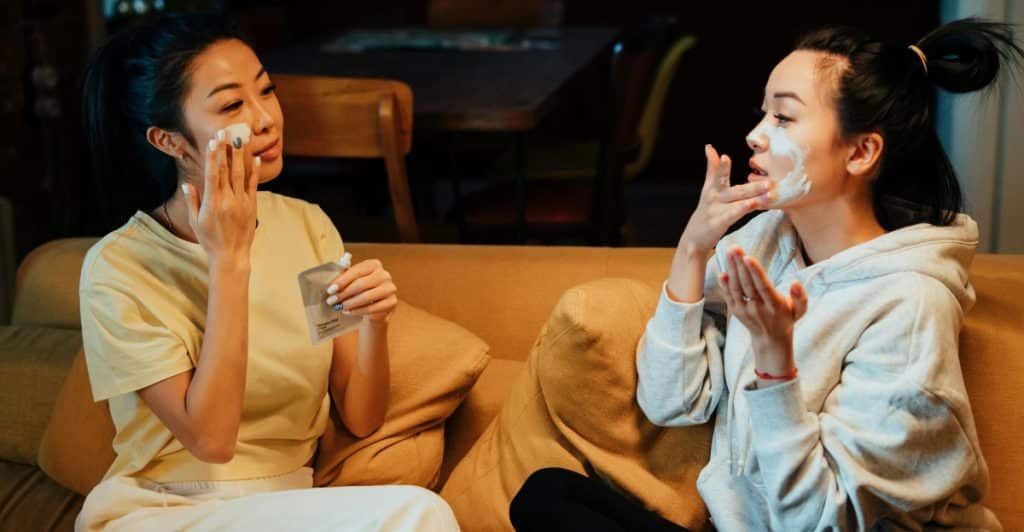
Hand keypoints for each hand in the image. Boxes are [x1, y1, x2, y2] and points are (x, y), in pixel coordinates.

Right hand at [182, 130, 259, 268]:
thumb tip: (187, 184)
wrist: (231, 255)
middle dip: (226, 149)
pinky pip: (253, 185)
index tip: (213, 141)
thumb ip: (193, 201)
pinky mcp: (252, 206)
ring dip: (241, 155)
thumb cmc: (210, 239)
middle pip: (227, 170)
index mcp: (212, 202)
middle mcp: (228, 200)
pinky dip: (255, 171)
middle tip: (226, 131)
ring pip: (241, 174)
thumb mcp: (195, 221)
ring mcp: (241, 202)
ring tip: (241, 139)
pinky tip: (256, 158)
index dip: (213, 156)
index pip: (212, 174)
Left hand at [325, 259, 397, 322]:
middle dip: (344, 293)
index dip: (342, 281)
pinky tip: (348, 312)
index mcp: (374, 265)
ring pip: (366, 297)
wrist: (377, 306)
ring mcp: (390, 288)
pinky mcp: (391, 302)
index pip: (356, 271)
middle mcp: (384, 274)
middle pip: (361, 284)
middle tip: (331, 301)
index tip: (330, 290)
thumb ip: (344, 278)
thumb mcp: (353, 281)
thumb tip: (330, 283)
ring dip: (350, 303)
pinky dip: (357, 311)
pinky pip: (372, 308)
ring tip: (339, 307)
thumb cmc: (362, 291)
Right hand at [677, 145, 774, 257]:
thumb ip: (713, 169)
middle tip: (769, 182)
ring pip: (738, 202)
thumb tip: (710, 147)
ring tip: (767, 191)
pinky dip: (743, 209)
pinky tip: (753, 204)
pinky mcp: (717, 223)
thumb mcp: (708, 189)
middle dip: (752, 186)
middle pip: (735, 190)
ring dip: (753, 196)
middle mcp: (713, 198)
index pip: (717, 175)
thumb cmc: (707, 211)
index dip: (720, 166)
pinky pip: (733, 215)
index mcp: (712, 189)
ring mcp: (715, 211)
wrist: (693, 238)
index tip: (722, 155)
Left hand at [718, 246, 807, 375]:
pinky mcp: (735, 311)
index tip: (748, 257)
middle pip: (747, 284)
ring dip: (732, 269)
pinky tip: (723, 271)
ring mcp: (744, 310)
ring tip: (730, 253)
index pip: (763, 286)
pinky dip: (724, 284)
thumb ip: (800, 297)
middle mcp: (757, 308)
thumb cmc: (786, 319)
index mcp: (774, 305)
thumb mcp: (799, 311)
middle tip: (735, 248)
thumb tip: (795, 283)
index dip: (755, 272)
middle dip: (740, 265)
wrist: (770, 339)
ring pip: (736, 288)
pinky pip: (729, 296)